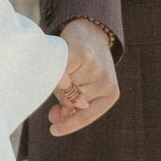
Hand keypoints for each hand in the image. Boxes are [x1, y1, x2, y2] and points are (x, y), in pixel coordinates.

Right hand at [48, 18, 119, 136]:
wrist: (90, 30)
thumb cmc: (84, 65)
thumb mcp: (84, 88)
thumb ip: (73, 105)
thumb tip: (59, 118)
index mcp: (110, 95)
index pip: (85, 115)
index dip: (69, 124)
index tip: (53, 130)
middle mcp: (106, 83)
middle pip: (70, 101)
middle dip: (61, 96)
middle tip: (65, 78)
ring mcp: (95, 68)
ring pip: (63, 87)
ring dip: (58, 80)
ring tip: (66, 64)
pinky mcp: (81, 54)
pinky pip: (60, 70)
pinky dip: (53, 70)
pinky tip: (50, 65)